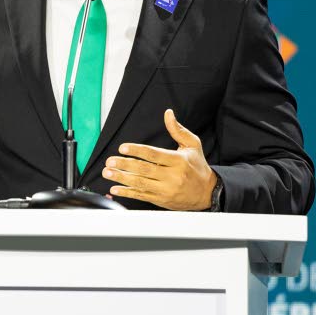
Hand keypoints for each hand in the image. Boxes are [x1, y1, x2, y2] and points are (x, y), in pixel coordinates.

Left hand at [102, 109, 216, 209]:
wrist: (207, 192)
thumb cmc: (198, 167)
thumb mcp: (192, 145)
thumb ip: (178, 130)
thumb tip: (168, 114)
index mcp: (178, 161)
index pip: (154, 154)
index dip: (137, 151)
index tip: (123, 148)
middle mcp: (172, 176)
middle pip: (144, 169)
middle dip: (125, 165)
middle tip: (110, 161)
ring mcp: (166, 190)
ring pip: (140, 183)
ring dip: (122, 178)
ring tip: (108, 173)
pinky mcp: (161, 200)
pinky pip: (142, 196)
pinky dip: (127, 193)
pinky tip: (115, 189)